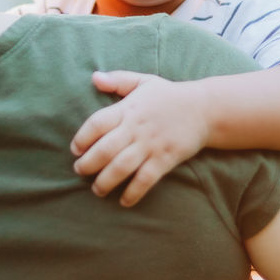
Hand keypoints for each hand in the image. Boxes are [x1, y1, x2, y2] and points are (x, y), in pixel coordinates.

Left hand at [71, 71, 209, 206]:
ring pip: (121, 167)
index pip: (97, 123)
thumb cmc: (169, 96)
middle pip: (105, 149)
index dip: (82, 137)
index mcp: (128, 108)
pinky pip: (145, 179)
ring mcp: (151, 145)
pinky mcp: (166, 159)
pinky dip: (133, 192)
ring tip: (97, 189)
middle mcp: (136, 128)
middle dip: (88, 164)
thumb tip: (94, 77)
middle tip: (79, 171)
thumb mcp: (144, 81)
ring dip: (105, 181)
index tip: (75, 149)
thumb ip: (118, 80)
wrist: (204, 108)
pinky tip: (124, 201)